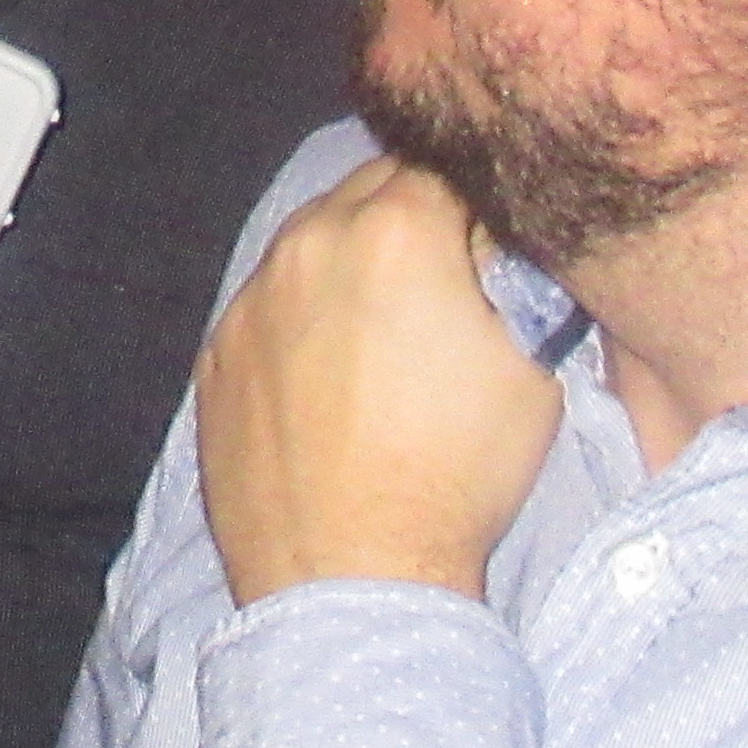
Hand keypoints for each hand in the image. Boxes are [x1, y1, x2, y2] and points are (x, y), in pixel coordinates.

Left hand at [194, 156, 558, 607]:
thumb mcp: (531, 366)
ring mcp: (252, 296)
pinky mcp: (216, 350)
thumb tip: (495, 244)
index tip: (488, 246)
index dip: (474, 205)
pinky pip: (268, 305)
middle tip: (440, 287)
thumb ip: (514, 279)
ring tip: (380, 337)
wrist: (350, 577)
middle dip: (409, 221)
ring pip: (311, 241)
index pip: (446, 170)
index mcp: (397, 231)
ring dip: (349, 264)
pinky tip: (328, 377)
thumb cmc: (454, 475)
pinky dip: (300, 319)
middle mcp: (311, 241)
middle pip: (371, 190)